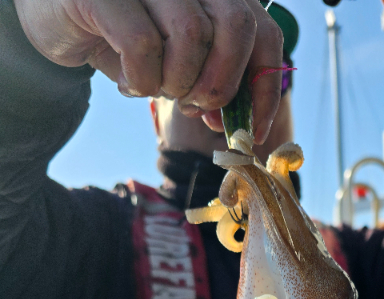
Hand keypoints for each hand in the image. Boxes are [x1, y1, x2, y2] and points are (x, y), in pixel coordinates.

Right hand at [13, 0, 282, 142]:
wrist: (54, 18)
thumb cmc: (125, 40)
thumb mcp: (178, 62)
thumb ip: (214, 80)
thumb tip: (243, 122)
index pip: (263, 31)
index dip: (263, 87)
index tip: (251, 130)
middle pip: (236, 28)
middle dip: (220, 85)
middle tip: (194, 107)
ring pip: (192, 36)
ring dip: (175, 83)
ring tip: (153, 87)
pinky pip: (143, 46)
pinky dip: (140, 80)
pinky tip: (127, 83)